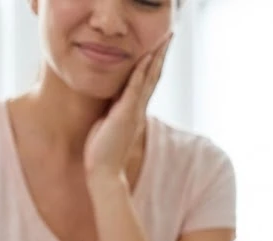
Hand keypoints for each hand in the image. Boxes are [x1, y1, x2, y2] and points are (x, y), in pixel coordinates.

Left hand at [84, 35, 171, 189]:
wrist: (104, 172)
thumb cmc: (103, 152)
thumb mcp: (109, 125)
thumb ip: (114, 112)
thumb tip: (113, 103)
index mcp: (134, 110)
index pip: (147, 81)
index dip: (154, 63)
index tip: (159, 46)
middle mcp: (138, 108)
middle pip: (154, 76)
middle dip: (161, 54)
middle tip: (170, 36)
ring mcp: (133, 110)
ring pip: (149, 78)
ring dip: (156, 57)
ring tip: (164, 40)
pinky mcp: (126, 114)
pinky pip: (135, 89)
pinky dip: (141, 73)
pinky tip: (145, 58)